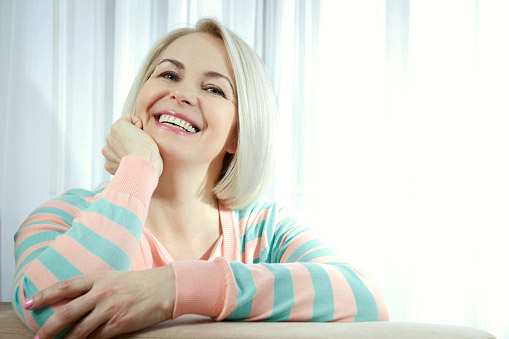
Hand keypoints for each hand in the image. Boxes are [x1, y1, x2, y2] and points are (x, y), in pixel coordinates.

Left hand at [25, 266, 174, 338]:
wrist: (165, 288)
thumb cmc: (139, 283)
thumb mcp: (114, 278)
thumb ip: (94, 287)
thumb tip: (72, 300)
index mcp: (98, 278)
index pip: (64, 286)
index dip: (43, 295)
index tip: (28, 304)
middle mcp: (101, 293)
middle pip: (66, 312)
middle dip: (48, 327)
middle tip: (38, 337)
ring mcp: (110, 309)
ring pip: (79, 330)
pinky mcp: (119, 323)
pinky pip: (97, 338)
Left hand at [102, 114, 162, 176]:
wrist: (143, 170)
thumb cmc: (148, 152)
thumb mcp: (146, 131)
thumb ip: (137, 129)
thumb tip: (135, 134)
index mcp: (117, 126)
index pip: (129, 120)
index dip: (139, 128)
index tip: (143, 136)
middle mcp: (109, 137)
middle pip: (121, 135)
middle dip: (128, 139)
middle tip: (140, 147)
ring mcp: (107, 152)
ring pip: (115, 147)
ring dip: (123, 150)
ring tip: (135, 156)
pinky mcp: (108, 165)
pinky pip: (114, 160)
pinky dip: (121, 162)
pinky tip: (130, 164)